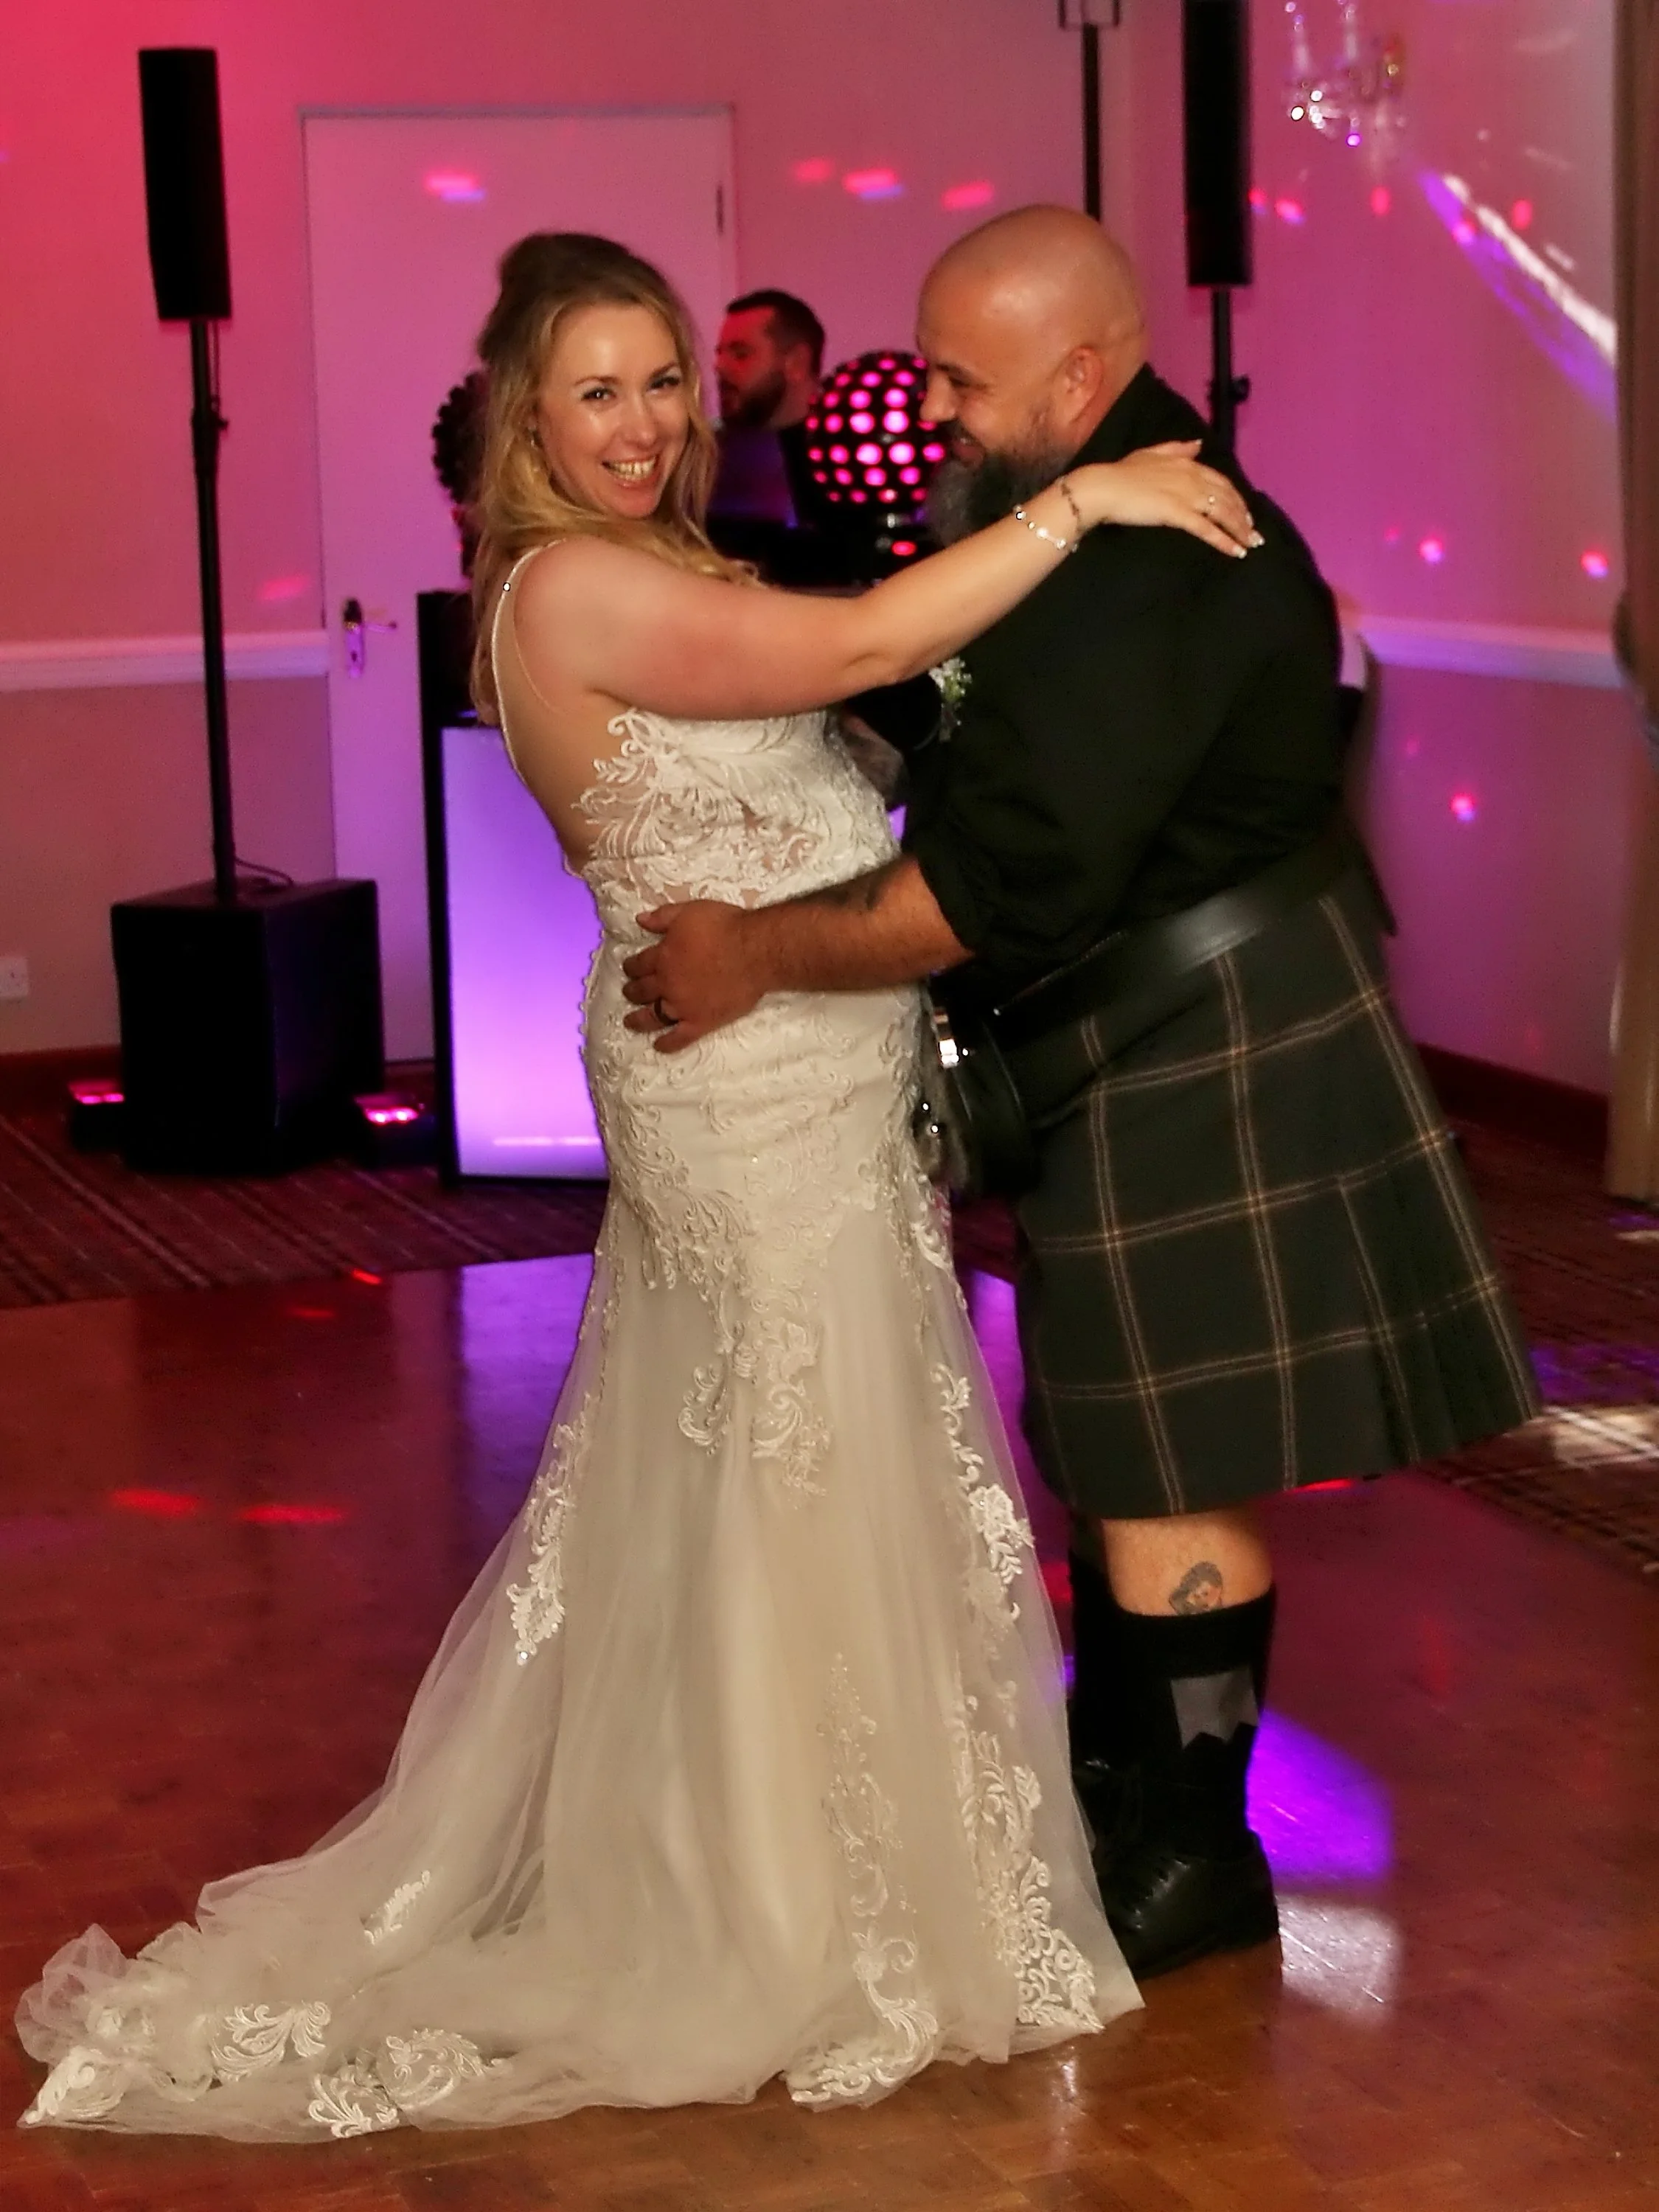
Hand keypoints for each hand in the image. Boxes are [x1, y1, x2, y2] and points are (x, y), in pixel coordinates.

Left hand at [621, 902, 766, 1052]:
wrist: (755, 952)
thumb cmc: (725, 927)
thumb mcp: (689, 911)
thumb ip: (662, 917)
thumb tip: (640, 919)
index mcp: (663, 957)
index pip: (639, 964)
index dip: (632, 966)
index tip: (629, 968)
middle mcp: (667, 985)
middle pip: (642, 991)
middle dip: (633, 991)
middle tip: (629, 992)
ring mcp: (683, 1007)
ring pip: (653, 1017)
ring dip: (639, 1020)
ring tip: (630, 1021)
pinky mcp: (701, 1022)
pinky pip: (679, 1038)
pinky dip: (667, 1044)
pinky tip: (658, 1046)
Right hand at [1068, 443, 1258, 557]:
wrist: (1104, 487)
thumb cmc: (1121, 472)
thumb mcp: (1151, 453)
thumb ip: (1176, 448)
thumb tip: (1197, 444)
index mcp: (1187, 462)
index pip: (1220, 481)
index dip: (1235, 497)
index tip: (1244, 511)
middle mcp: (1193, 477)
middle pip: (1227, 498)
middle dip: (1243, 516)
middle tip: (1254, 533)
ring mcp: (1187, 495)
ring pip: (1222, 513)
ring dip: (1239, 530)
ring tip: (1250, 545)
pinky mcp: (1178, 514)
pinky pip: (1207, 529)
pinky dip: (1224, 541)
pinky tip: (1236, 552)